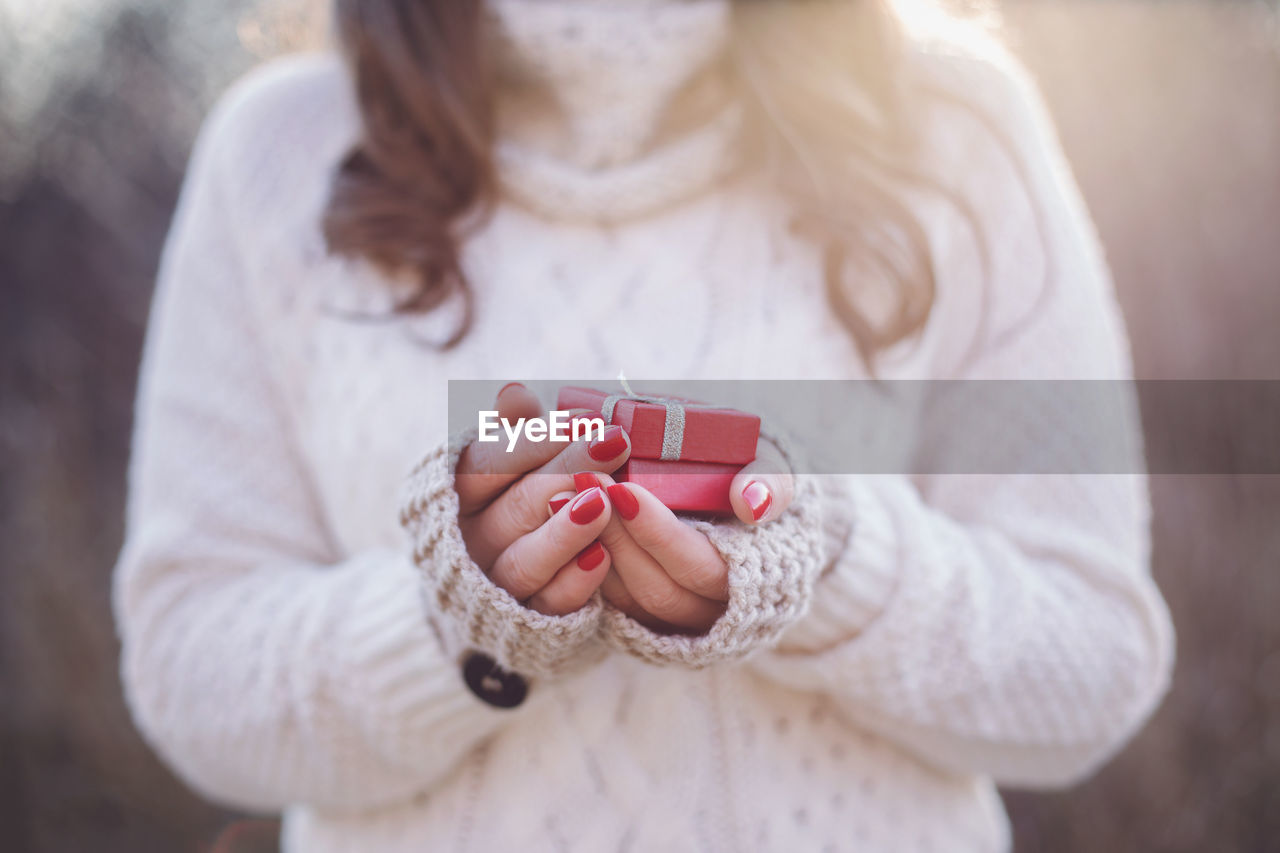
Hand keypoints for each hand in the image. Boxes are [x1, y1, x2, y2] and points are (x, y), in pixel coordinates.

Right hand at [454, 383, 631, 616]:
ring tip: (603, 501)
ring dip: (565, 531)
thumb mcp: (508, 462)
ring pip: (524, 561)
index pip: (485, 465)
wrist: (497, 586)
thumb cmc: (513, 500)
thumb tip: (515, 394)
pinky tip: (603, 557)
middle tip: (613, 443)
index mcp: (458, 495)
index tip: (584, 419)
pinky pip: (548, 605)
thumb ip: (513, 431)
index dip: (533, 441)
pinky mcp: (527, 620)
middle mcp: (470, 541)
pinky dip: (574, 582)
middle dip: (566, 470)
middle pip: (514, 506)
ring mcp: (495, 585)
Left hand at [548, 440, 795, 634]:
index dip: (658, 534)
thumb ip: (773, 483)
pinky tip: (562, 515)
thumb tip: (751, 503)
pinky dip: (584, 558)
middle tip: (583, 481)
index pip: (698, 567)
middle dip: (615, 536)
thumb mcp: (777, 469)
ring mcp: (674, 616)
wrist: (743, 492)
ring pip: (625, 597)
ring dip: (592, 546)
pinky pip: (609, 596)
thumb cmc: (758, 476)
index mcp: (750, 580)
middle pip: (654, 588)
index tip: (623, 491)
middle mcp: (710, 610)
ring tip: (563, 494)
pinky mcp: (642, 607)